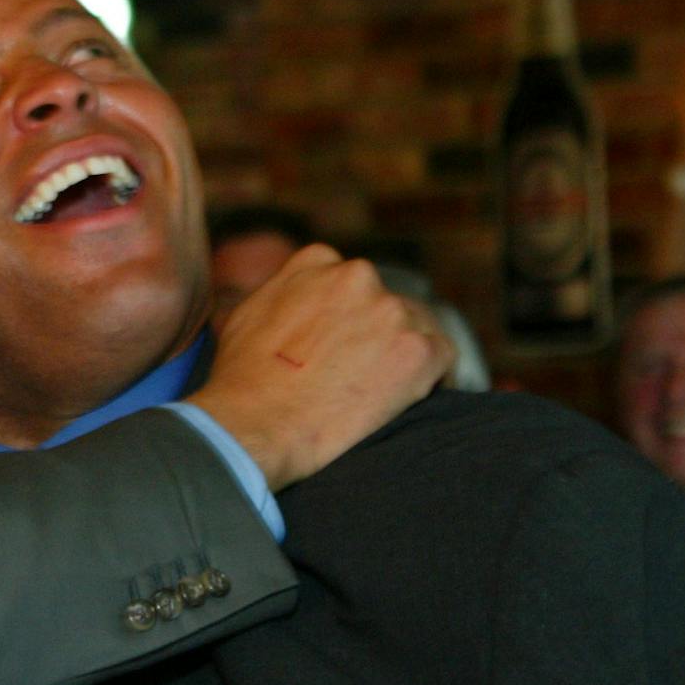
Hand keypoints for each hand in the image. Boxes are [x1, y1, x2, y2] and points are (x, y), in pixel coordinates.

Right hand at [184, 245, 450, 491]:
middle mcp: (357, 276)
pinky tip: (408, 400)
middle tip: (362, 374)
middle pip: (386, 302)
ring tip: (380, 393)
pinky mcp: (417, 350)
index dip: (349, 315)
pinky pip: (443, 358)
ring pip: (417, 328)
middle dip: (378, 334)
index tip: (343, 344)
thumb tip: (291, 302)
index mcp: (317, 261)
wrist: (257, 423)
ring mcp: (390, 311)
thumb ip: (282, 294)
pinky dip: (433, 378)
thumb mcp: (247, 313)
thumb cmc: (242, 379)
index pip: (350, 280)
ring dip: (404, 355)